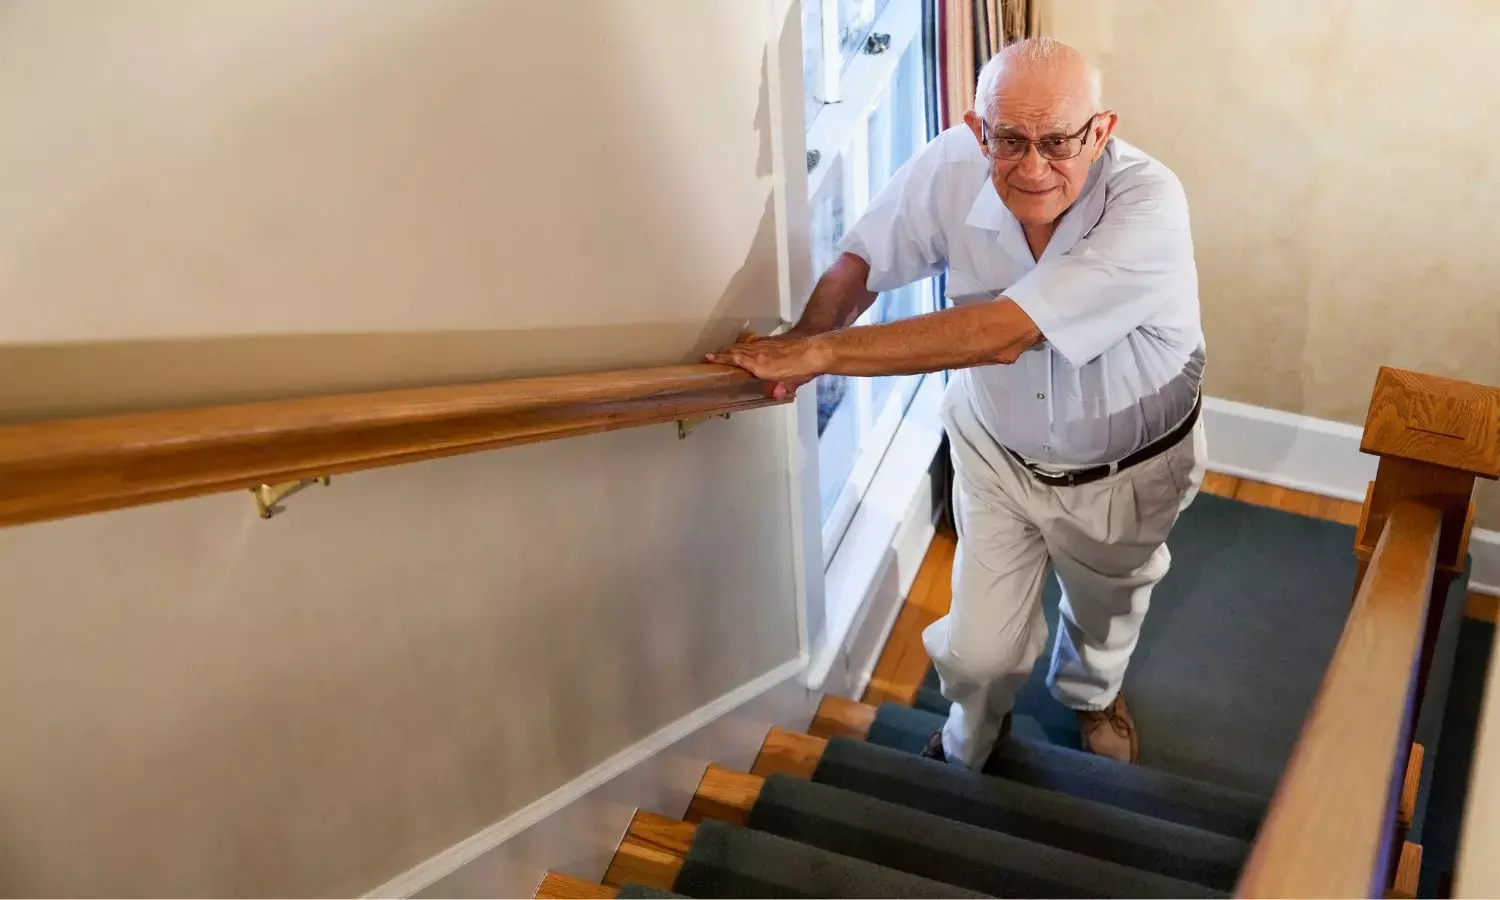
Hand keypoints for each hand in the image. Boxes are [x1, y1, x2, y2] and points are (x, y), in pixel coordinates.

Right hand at [705, 331, 823, 399]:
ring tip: (723, 352)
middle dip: (722, 353)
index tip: (708, 357)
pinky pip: (754, 343)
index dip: (721, 359)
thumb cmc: (804, 367)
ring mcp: (766, 345)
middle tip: (711, 356)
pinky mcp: (773, 342)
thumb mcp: (793, 382)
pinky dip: (745, 345)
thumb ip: (782, 388)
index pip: (735, 360)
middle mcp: (760, 353)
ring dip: (732, 349)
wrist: (816, 351)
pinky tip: (745, 345)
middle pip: (736, 351)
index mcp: (760, 365)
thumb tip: (777, 393)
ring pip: (743, 346)